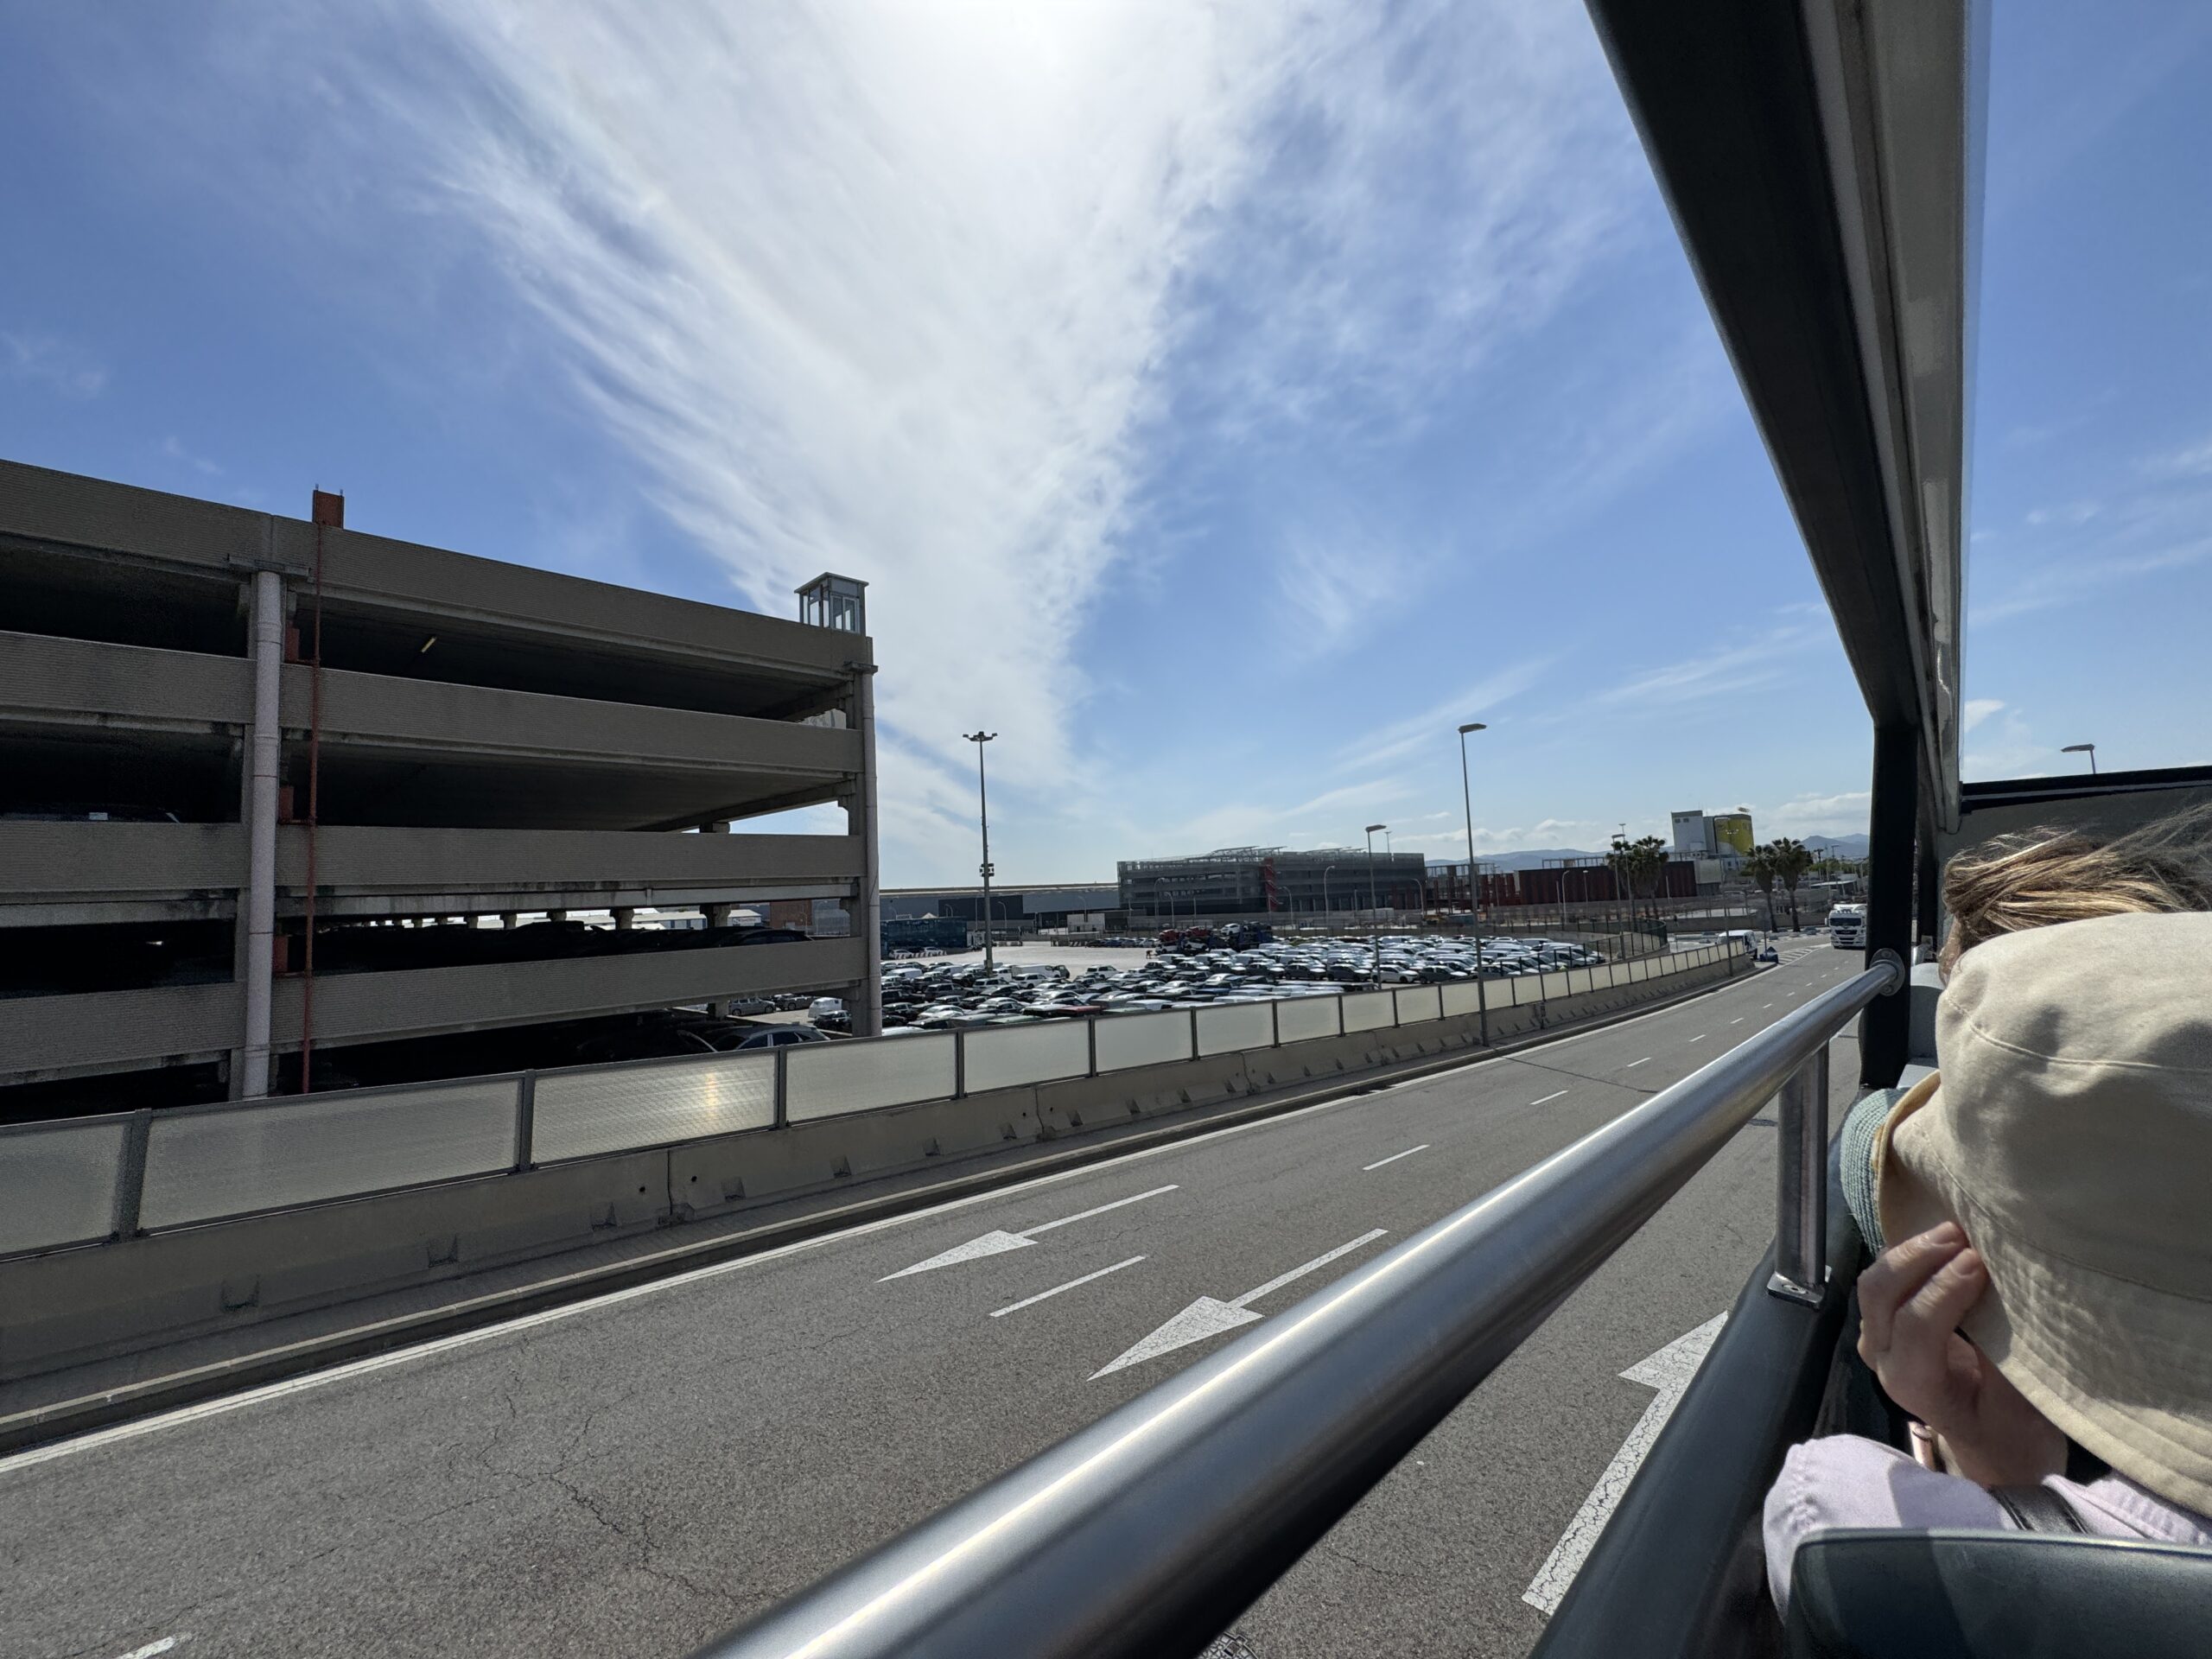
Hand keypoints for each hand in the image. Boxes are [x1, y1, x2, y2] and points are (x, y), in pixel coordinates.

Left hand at [1856, 1223, 2066, 1487]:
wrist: (1994, 1452)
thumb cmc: (2014, 1435)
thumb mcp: (2023, 1409)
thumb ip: (2006, 1360)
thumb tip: (2007, 1302)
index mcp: (1914, 1385)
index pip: (1916, 1326)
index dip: (1945, 1288)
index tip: (1981, 1261)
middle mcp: (1884, 1359)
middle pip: (1879, 1294)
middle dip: (1918, 1257)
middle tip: (1964, 1232)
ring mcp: (1879, 1340)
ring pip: (1876, 1282)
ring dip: (1912, 1251)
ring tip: (1957, 1230)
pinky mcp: (1887, 1325)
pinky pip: (1888, 1281)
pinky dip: (1912, 1256)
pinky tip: (1947, 1242)